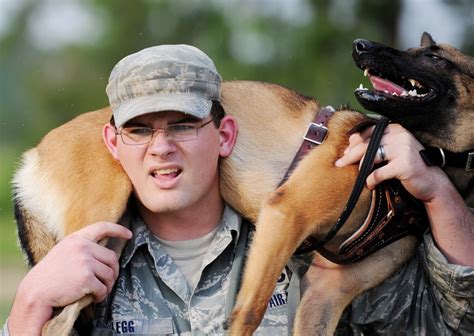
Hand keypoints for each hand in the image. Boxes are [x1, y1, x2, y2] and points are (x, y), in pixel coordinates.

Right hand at [8, 222, 131, 334]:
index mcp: (77, 238)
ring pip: (110, 274)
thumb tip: (106, 252)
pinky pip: (103, 288)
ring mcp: (85, 262)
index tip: (129, 234)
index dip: (118, 230)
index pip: (102, 227)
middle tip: (108, 281)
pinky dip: (101, 295)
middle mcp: (82, 247)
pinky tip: (94, 298)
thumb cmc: (50, 274)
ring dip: (108, 285)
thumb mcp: (64, 251)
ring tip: (100, 291)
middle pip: (112, 257)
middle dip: (113, 271)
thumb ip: (82, 247)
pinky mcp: (86, 278)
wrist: (36, 291)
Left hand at [335, 123, 447, 201]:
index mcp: (396, 129)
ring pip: (371, 155)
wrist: (432, 182)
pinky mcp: (404, 165)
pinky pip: (379, 172)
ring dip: (360, 167)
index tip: (345, 153)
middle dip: (350, 155)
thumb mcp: (394, 150)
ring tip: (358, 176)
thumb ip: (376, 144)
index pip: (369, 132)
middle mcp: (400, 135)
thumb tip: (350, 142)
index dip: (354, 142)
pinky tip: (370, 185)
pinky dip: (371, 180)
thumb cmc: (408, 166)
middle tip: (339, 164)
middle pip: (367, 143)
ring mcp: (403, 149)